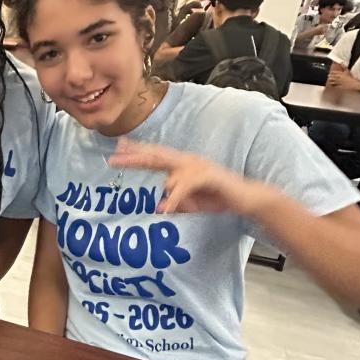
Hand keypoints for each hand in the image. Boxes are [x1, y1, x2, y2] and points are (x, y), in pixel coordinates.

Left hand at [109, 141, 268, 215]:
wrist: (246, 199)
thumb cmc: (218, 198)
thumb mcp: (191, 204)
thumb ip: (175, 203)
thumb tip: (158, 206)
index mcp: (182, 165)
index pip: (155, 157)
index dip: (136, 153)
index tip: (116, 151)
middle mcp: (187, 161)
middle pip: (156, 155)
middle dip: (134, 155)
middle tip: (114, 156)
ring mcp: (198, 166)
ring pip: (168, 165)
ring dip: (148, 165)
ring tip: (128, 167)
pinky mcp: (208, 176)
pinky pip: (186, 185)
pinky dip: (175, 197)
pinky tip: (166, 209)